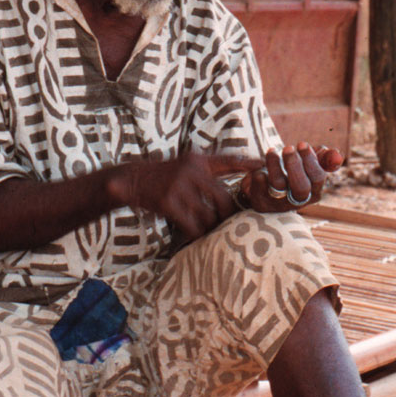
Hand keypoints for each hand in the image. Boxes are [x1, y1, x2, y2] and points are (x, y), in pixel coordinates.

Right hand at [105, 153, 263, 240]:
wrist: (132, 180)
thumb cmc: (163, 175)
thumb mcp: (185, 164)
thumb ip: (207, 170)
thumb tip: (232, 183)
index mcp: (197, 161)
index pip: (227, 161)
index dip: (246, 163)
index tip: (262, 166)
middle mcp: (191, 171)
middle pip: (222, 198)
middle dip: (227, 215)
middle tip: (229, 224)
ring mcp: (179, 187)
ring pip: (207, 215)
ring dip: (210, 227)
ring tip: (210, 232)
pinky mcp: (169, 202)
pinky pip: (191, 224)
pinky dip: (195, 233)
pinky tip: (194, 236)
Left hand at [242, 143, 343, 211]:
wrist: (264, 187)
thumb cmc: (292, 172)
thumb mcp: (309, 163)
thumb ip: (325, 158)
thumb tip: (337, 156)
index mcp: (313, 192)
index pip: (317, 178)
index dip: (310, 160)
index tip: (302, 144)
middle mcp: (298, 201)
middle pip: (301, 187)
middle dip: (294, 165)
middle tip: (288, 148)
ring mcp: (279, 204)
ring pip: (279, 185)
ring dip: (275, 164)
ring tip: (272, 151)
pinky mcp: (261, 203)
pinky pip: (260, 187)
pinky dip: (260, 173)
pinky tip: (260, 167)